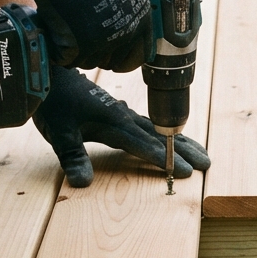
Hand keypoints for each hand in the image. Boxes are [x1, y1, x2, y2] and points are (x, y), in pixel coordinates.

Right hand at [14, 0, 152, 72]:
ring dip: (78, 53)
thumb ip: (129, 8)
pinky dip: (59, 51)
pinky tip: (56, 36)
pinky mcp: (77, 47)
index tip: (116, 56)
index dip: (125, 56)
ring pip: (89, 63)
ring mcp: (101, 43)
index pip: (140, 54)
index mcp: (140, 20)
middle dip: (100, 56)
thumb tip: (125, 19)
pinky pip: (66, 60)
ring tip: (69, 34)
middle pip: (113, 62)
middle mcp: (125, 34)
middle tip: (86, 44)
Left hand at [33, 66, 209, 187]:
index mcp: (114, 123)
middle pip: (161, 137)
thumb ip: (73, 158)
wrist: (50, 73)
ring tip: (203, 154)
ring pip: (160, 131)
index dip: (165, 160)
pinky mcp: (121, 113)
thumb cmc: (53, 103)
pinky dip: (169, 135)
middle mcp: (125, 118)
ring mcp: (125, 114)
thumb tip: (82, 184)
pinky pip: (151, 126)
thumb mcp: (57, 134)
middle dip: (185, 151)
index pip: (145, 145)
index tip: (185, 172)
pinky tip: (176, 141)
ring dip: (182, 143)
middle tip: (207, 164)